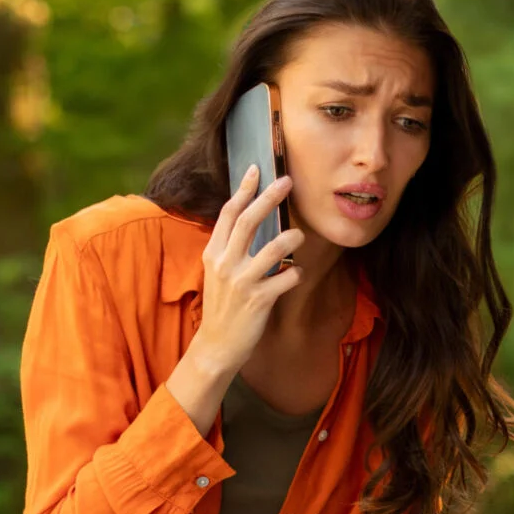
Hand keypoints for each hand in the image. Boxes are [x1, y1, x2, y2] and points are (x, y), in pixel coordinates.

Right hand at [189, 164, 304, 379]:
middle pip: (249, 220)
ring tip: (299, 235)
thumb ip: (230, 246)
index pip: (229, 212)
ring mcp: (242, 281)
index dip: (244, 189)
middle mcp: (225, 263)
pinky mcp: (259, 300)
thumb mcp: (218, 271)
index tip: (258, 169)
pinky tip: (296, 274)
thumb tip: (250, 217)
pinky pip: (287, 278)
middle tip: (288, 182)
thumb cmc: (223, 305)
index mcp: (214, 252)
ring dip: (292, 237)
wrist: (216, 344)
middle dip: (270, 197)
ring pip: (274, 247)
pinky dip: (296, 273)